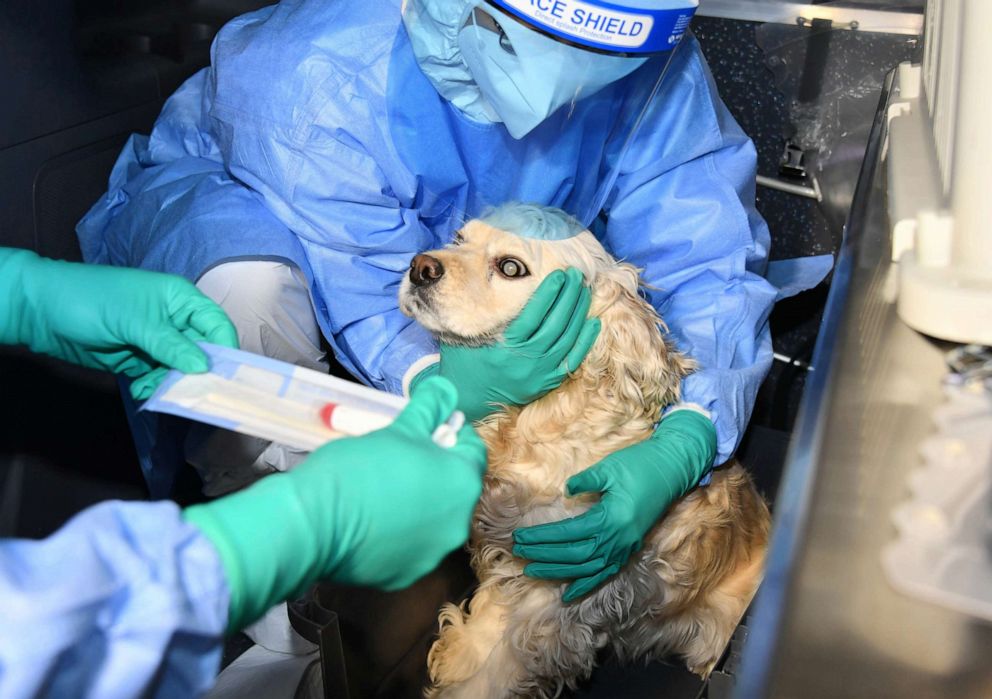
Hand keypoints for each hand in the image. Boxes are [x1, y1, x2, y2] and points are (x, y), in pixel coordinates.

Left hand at [0, 249, 237, 398]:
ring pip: (182, 369)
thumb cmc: (91, 301)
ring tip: (154, 388)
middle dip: (198, 372)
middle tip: (189, 392)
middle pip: (203, 351)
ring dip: (173, 383)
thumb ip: (170, 346)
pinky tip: (142, 389)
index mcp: (181, 299)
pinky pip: (161, 378)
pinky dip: (156, 387)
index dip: (224, 349)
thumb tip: (204, 368)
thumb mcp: (134, 321)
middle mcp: (175, 320)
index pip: (217, 325)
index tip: (225, 377)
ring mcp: (158, 341)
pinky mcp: (141, 359)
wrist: (41, 312)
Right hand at [184, 376, 486, 631]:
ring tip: (385, 489)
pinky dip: (398, 533)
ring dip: (419, 503)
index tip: (426, 429)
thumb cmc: (361, 467)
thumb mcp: (398, 429)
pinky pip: (409, 546)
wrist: (314, 522)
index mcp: (463, 484)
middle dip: (435, 470)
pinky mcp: (405, 576)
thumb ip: (429, 408)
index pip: (472, 450)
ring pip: (434, 519)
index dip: (451, 434)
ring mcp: (433, 554)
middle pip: (455, 488)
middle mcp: (458, 524)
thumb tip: (446, 390)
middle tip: (402, 457)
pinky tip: (372, 520)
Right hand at [418, 267, 600, 421]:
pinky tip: (593, 323)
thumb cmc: (463, 361)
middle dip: (568, 296)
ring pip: (567, 339)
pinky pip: (572, 360)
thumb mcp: (465, 335)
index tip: (559, 274)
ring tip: (583, 290)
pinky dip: (584, 341)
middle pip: (555, 324)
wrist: (467, 398)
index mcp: (504, 348)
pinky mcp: (546, 382)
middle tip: (576, 275)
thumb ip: (481, 314)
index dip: (548, 293)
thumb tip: (494, 284)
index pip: (533, 315)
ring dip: (578, 313)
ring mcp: (539, 373)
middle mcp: (525, 361)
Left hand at [512, 410, 715, 602]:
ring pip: (586, 568)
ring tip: (533, 571)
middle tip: (519, 553)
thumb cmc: (639, 464)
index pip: (567, 534)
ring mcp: (625, 546)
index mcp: (610, 518)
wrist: (672, 469)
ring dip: (558, 572)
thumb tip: (567, 491)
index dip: (542, 538)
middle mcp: (618, 538)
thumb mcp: (608, 469)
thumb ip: (585, 481)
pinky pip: (605, 572)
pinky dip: (586, 585)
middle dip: (543, 556)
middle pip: (573, 555)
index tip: (520, 537)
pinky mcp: (629, 548)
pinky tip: (568, 593)